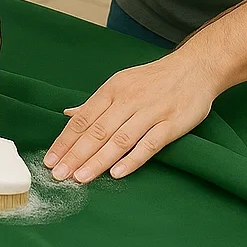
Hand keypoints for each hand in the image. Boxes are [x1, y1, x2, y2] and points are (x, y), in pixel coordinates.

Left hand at [43, 49, 217, 182]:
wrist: (195, 68)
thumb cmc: (154, 79)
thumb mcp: (121, 83)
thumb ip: (95, 103)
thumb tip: (68, 114)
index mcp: (113, 90)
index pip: (83, 119)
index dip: (65, 141)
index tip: (50, 160)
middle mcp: (129, 100)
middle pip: (97, 131)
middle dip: (75, 155)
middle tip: (59, 175)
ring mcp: (151, 112)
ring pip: (120, 139)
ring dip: (98, 160)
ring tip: (80, 178)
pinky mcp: (171, 123)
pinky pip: (150, 144)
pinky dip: (133, 159)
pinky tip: (117, 174)